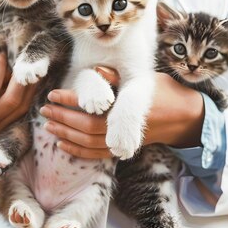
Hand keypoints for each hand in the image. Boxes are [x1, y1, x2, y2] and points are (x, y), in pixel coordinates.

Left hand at [42, 68, 204, 158]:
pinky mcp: (123, 148)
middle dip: (63, 118)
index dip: (70, 101)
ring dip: (66, 135)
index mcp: (128, 107)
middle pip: (87, 127)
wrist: (184, 116)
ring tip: (48, 125)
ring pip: (89, 143)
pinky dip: (78, 151)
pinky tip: (63, 144)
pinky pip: (97, 155)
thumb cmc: (163, 92)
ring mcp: (124, 140)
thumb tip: (94, 72)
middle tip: (43, 110)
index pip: (93, 106)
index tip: (53, 94)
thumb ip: (117, 78)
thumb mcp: (142, 79)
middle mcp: (125, 127)